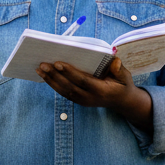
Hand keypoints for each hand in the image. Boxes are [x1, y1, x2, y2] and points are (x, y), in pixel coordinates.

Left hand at [36, 57, 153, 132]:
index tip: (58, 63)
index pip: (82, 80)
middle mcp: (89, 98)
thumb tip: (114, 62)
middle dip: (55, 75)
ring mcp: (82, 101)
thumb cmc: (122, 84)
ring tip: (39, 69)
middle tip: (43, 64)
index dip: (69, 72)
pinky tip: (44, 75)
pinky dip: (53, 84)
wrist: (121, 101)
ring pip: (63, 91)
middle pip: (69, 86)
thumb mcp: (125, 77)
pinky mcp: (78, 100)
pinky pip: (63, 92)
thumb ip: (120, 69)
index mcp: (101, 90)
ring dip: (50, 80)